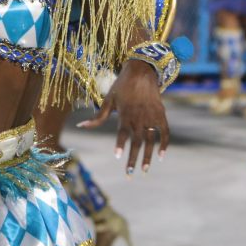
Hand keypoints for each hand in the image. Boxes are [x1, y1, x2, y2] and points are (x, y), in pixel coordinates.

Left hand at [77, 59, 168, 174]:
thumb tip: (81, 125)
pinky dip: (164, 144)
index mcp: (124, 115)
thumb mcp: (107, 100)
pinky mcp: (161, 115)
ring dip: (148, 157)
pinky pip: (164, 133)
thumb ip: (97, 117)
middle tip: (129, 173)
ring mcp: (151, 118)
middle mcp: (138, 118)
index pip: (122, 134)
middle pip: (136, 142)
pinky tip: (161, 156)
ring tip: (144, 170)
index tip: (117, 156)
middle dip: (132, 159)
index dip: (120, 144)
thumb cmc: (121, 86)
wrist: (141, 72)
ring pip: (150, 141)